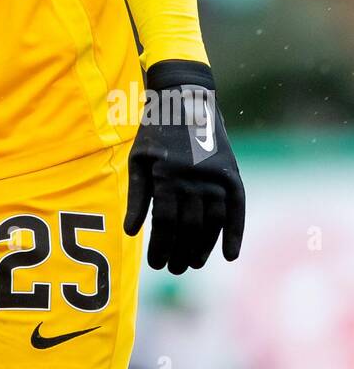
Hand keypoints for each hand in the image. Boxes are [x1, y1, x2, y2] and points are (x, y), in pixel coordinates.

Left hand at [124, 60, 244, 273]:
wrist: (185, 99)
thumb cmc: (155, 131)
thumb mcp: (139, 159)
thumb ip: (137, 196)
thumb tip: (131, 232)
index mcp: (167, 177)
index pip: (164, 225)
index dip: (160, 248)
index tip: (155, 264)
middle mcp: (194, 181)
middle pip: (188, 229)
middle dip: (179, 254)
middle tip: (173, 269)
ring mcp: (215, 178)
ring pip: (212, 225)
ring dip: (203, 249)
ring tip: (193, 264)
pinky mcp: (232, 175)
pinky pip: (237, 211)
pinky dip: (234, 234)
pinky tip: (229, 255)